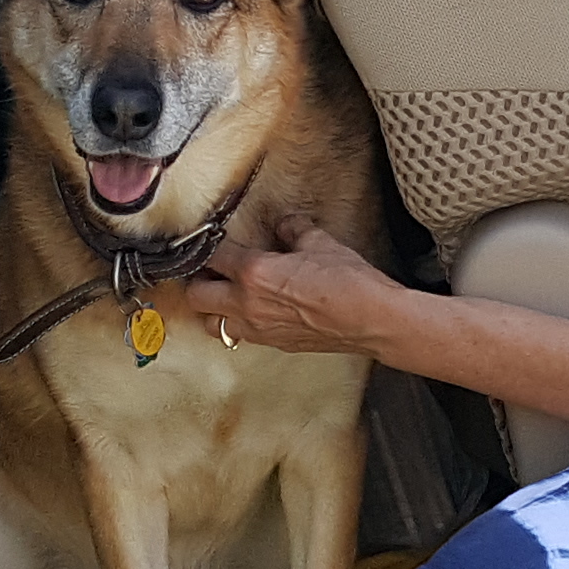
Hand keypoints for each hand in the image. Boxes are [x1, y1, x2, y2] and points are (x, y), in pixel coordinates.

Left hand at [179, 218, 396, 357]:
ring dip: (211, 309)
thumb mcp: (320, 243)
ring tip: (223, 295)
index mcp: (254, 273)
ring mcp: (258, 329)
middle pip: (197, 295)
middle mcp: (247, 304)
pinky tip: (250, 312)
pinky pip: (239, 336)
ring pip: (210, 324)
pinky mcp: (273, 344)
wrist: (372, 320)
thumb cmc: (348, 282)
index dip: (207, 245)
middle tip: (209, 269)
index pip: (213, 256)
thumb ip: (294, 230)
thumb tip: (285, 224)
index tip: (209, 239)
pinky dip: (235, 324)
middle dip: (197, 280)